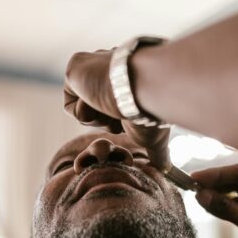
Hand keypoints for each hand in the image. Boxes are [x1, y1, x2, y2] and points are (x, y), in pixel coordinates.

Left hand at [64, 49, 169, 168]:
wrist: (141, 88)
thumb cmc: (152, 111)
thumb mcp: (155, 137)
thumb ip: (158, 153)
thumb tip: (166, 169)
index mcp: (130, 81)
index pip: (117, 108)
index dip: (123, 121)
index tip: (131, 120)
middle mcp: (112, 70)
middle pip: (101, 110)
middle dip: (111, 120)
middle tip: (122, 114)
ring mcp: (93, 68)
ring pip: (86, 109)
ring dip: (99, 116)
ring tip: (112, 103)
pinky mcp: (74, 70)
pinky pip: (71, 105)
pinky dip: (84, 111)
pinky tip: (98, 99)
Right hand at [191, 164, 237, 237]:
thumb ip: (227, 209)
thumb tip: (201, 195)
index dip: (217, 174)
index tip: (196, 177)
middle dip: (216, 184)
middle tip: (193, 186)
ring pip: (236, 194)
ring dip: (218, 195)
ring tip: (198, 196)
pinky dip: (224, 207)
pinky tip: (210, 207)